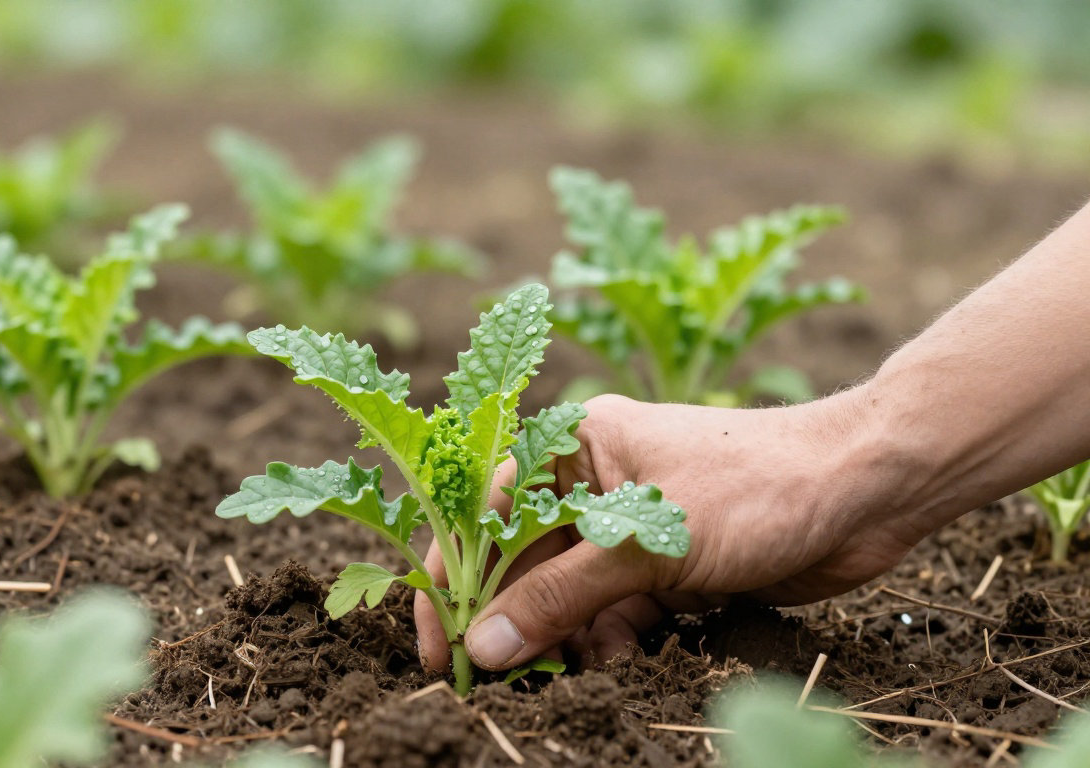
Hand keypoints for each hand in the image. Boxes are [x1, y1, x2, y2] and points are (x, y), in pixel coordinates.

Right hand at [415, 389, 935, 671]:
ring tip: (573, 674)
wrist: (871, 491)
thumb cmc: (758, 484)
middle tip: (494, 680)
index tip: (440, 644)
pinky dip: (613, 643)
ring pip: (571, 596)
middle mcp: (594, 482)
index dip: (454, 578)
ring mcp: (633, 526)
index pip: (484, 513)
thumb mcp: (645, 541)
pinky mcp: (669, 567)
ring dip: (567, 639)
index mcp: (573, 445)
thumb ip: (559, 596)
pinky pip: (617, 614)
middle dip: (514, 620)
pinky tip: (623, 662)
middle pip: (524, 561)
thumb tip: (486, 644)